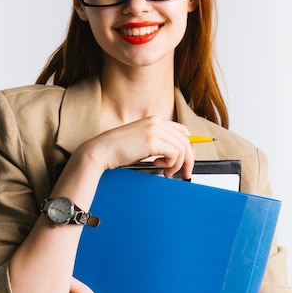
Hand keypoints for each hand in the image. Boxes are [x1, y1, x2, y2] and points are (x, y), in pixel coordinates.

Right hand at [80, 117, 194, 178]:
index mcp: (154, 121)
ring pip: (182, 147)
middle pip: (186, 139)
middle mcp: (156, 122)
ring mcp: (155, 130)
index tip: (189, 159)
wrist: (101, 150)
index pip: (182, 131)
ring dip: (178, 164)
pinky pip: (175, 153)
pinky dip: (171, 164)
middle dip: (189, 158)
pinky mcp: (152, 140)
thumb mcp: (141, 143)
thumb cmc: (118, 150)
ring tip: (167, 171)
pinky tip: (159, 166)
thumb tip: (175, 156)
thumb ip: (157, 144)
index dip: (190, 146)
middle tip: (184, 172)